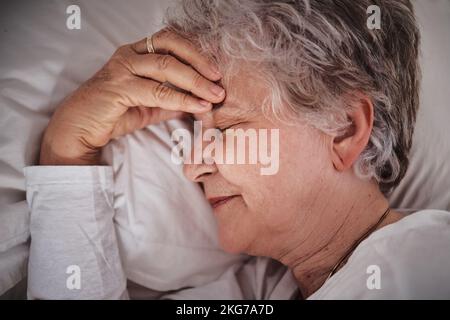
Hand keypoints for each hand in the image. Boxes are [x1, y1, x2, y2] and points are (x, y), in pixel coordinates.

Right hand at [40, 28, 224, 164]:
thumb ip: (171, 100)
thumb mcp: (149, 105)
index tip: (216, 69)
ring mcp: (122, 69)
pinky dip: (181, 99)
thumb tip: (198, 101)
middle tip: (220, 80)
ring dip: (195, 81)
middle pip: (172, 49)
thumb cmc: (112, 114)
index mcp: (136, 53)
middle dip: (200, 63)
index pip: (171, 41)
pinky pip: (157, 91)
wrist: (79, 128)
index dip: (196, 52)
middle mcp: (129, 55)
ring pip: (166, 67)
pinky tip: (198, 105)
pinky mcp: (118, 88)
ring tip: (214, 95)